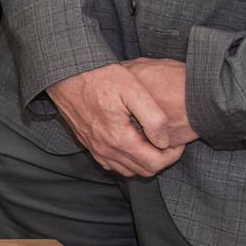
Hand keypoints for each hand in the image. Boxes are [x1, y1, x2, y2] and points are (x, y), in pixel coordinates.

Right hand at [47, 61, 193, 178]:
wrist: (67, 74)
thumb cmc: (102, 78)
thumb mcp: (135, 90)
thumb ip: (154, 118)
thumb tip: (164, 141)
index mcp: (120, 139)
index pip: (154, 163)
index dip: (173, 156)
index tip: (178, 142)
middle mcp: (106, 149)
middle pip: (142, 171)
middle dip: (161, 160)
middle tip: (169, 142)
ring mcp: (95, 149)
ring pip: (127, 171)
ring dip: (144, 162)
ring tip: (153, 142)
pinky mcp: (89, 145)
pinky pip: (112, 164)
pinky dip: (127, 161)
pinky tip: (133, 144)